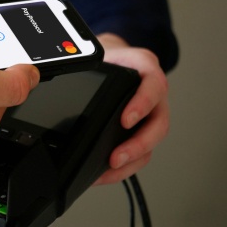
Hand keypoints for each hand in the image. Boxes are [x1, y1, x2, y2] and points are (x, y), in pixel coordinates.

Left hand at [91, 33, 169, 184]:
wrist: (110, 58)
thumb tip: (68, 80)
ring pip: (152, 141)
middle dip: (138, 143)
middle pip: (159, 122)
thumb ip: (91, 65)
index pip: (153, 85)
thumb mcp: (99, 56)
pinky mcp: (143, 128)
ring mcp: (151, 112)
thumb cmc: (106, 58)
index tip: (125, 120)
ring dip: (133, 158)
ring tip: (111, 168)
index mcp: (144, 68)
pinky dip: (128, 164)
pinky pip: (143, 150)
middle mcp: (153, 92)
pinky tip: (109, 171)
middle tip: (116, 157)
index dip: (142, 103)